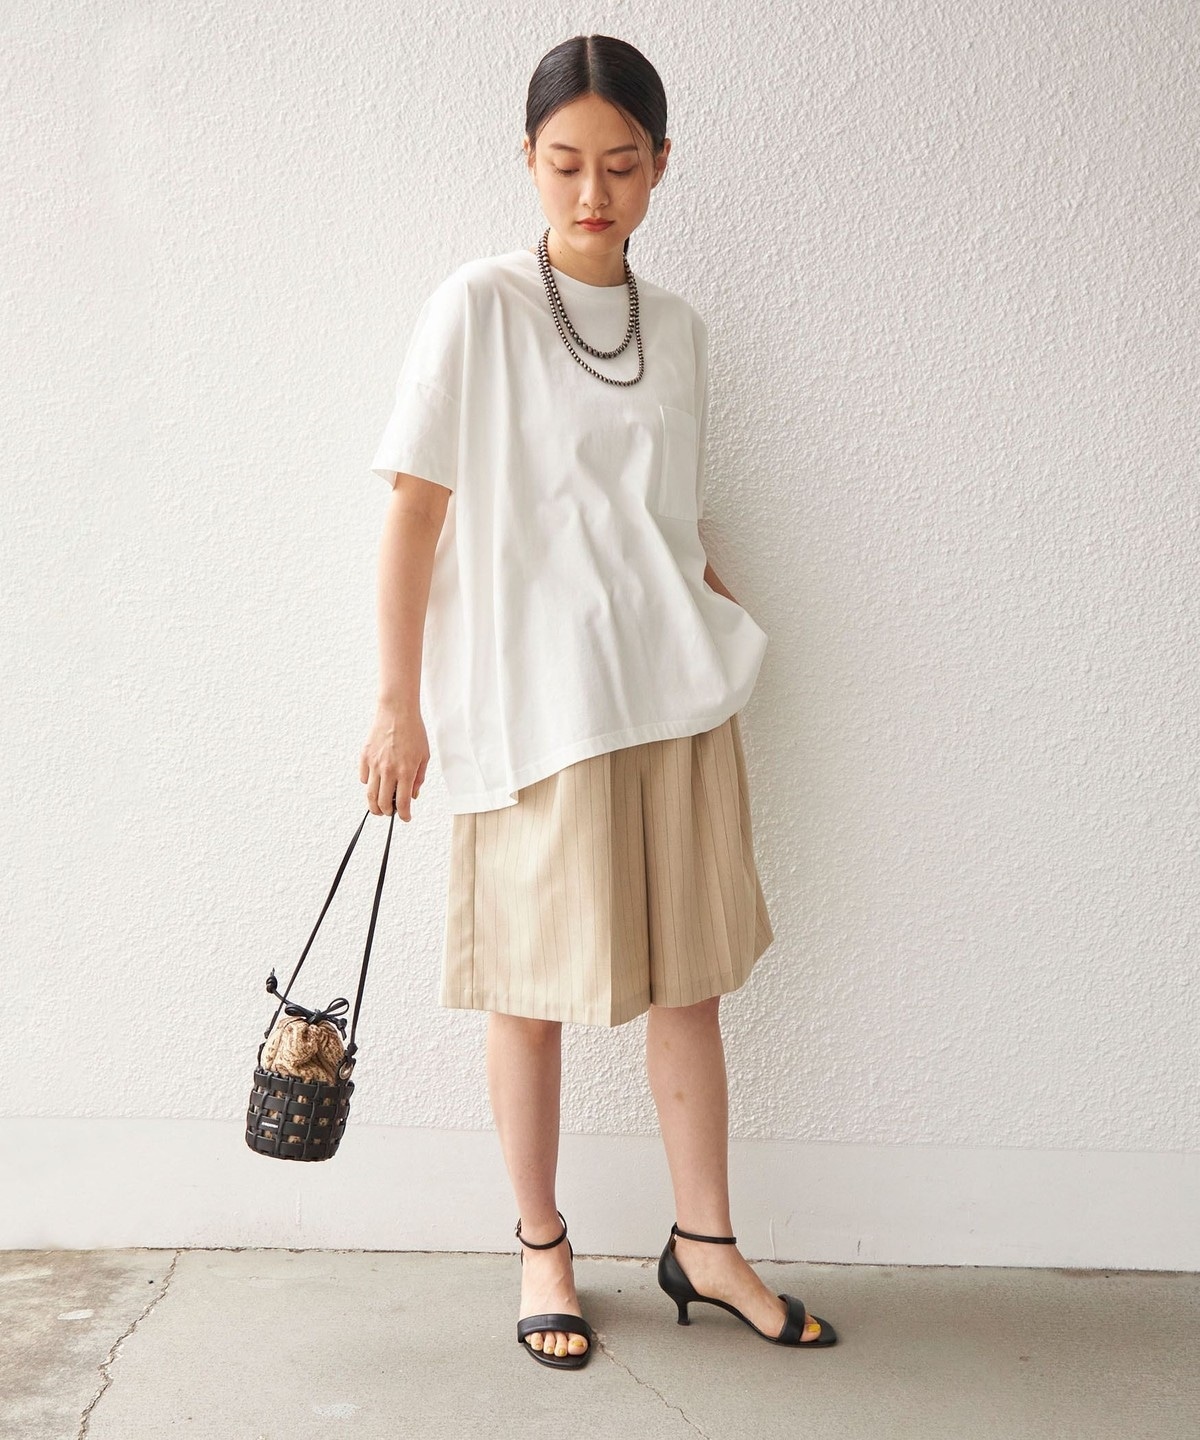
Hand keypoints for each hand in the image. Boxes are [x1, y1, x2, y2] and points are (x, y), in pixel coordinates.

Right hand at [359, 704, 429, 820]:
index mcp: (406, 771)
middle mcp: (389, 770)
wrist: (396, 711)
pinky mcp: (364, 757)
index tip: (405, 818)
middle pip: (383, 804)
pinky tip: (376, 783)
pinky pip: (364, 778)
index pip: (403, 803)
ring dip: (375, 806)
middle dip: (388, 813)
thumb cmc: (413, 731)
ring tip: (379, 808)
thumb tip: (412, 796)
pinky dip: (369, 785)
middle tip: (391, 813)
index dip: (404, 815)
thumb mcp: (424, 756)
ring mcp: (374, 764)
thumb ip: (418, 778)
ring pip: (370, 795)